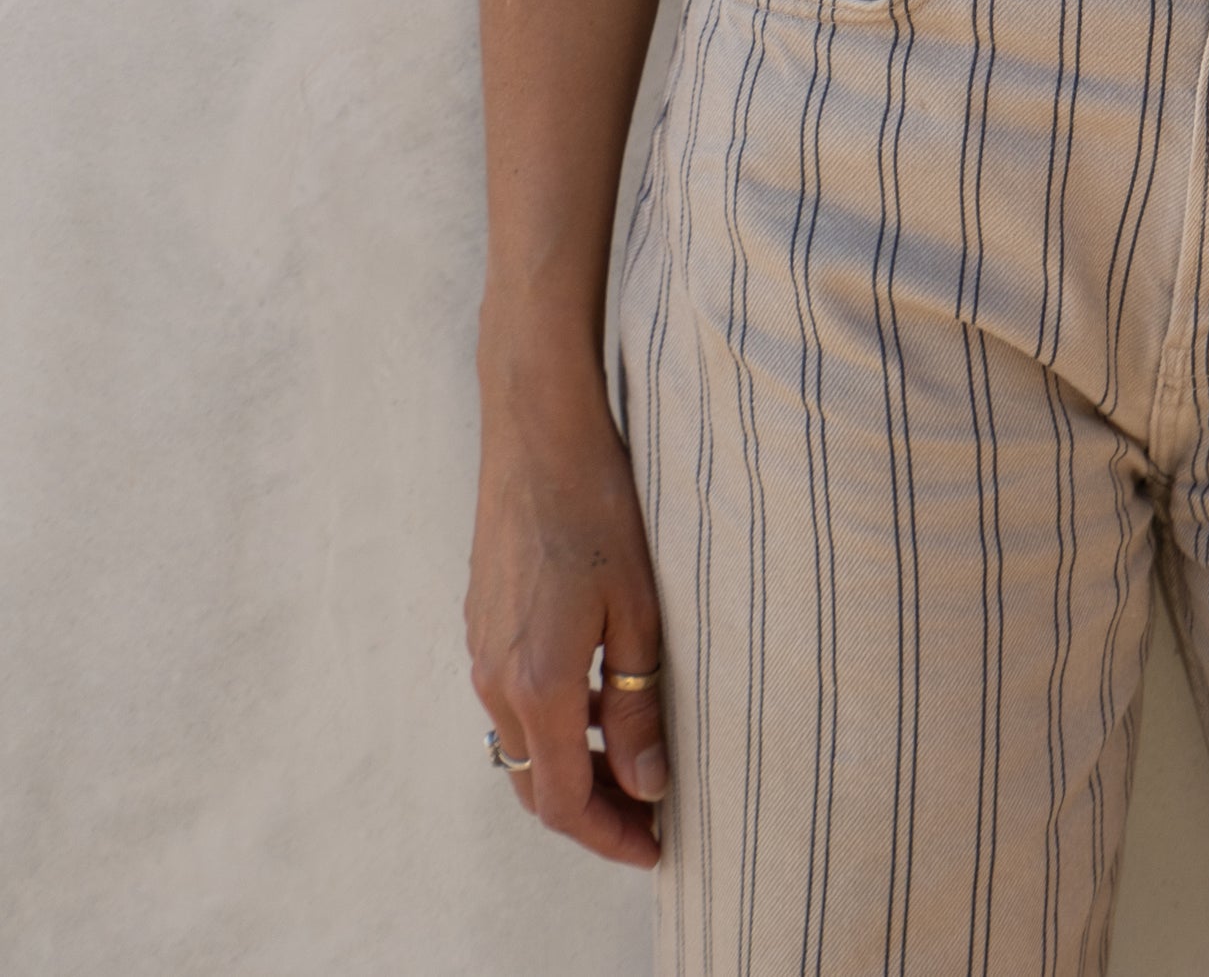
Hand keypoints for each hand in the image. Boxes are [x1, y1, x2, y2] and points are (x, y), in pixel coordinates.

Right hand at [466, 353, 667, 867]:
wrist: (537, 430)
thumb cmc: (599, 507)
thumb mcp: (638, 610)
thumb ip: (639, 706)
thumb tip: (648, 786)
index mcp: (536, 685)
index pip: (564, 802)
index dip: (610, 836)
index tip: (658, 847)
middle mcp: (495, 679)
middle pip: (536, 785)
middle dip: (593, 811)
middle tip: (652, 815)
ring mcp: (480, 651)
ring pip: (522, 745)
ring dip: (573, 766)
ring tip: (636, 760)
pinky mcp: (481, 623)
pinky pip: (512, 701)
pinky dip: (553, 722)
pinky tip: (600, 697)